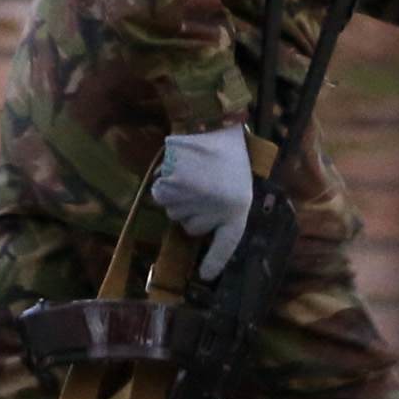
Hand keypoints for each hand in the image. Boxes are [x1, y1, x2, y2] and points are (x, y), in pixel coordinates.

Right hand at [153, 129, 256, 282]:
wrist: (211, 123)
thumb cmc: (227, 153)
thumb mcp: (237, 184)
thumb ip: (224, 209)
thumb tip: (198, 230)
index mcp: (239, 208)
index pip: (227, 243)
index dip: (215, 261)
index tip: (205, 275)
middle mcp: (216, 209)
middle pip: (192, 227)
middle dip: (192, 212)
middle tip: (202, 186)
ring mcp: (194, 199)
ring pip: (174, 212)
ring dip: (178, 197)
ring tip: (192, 174)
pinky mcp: (174, 187)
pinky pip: (160, 197)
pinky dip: (163, 186)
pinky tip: (176, 170)